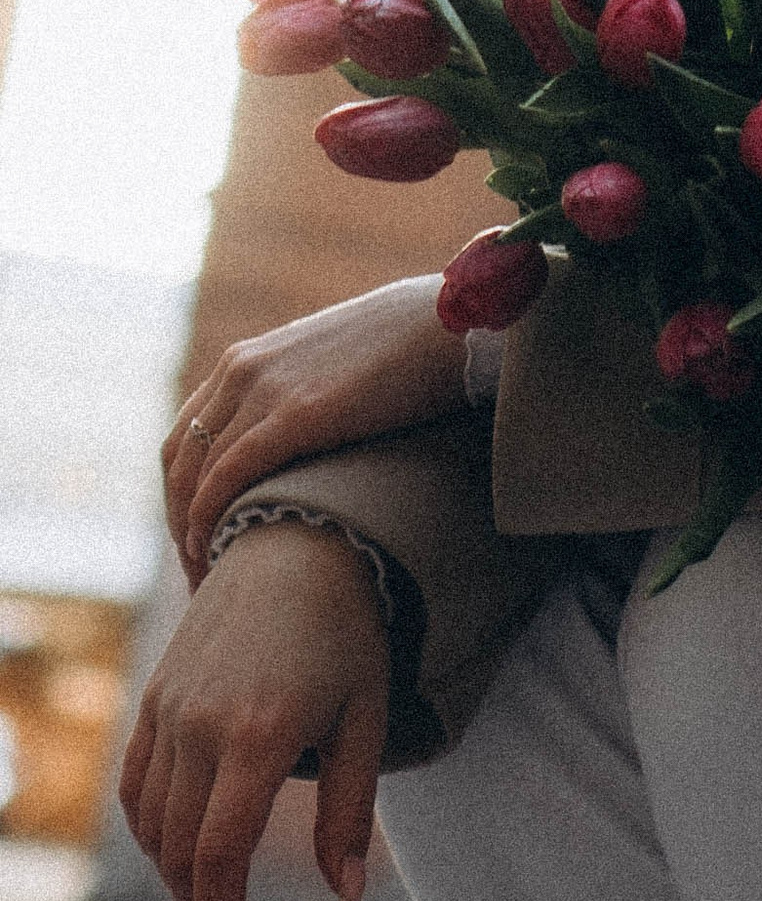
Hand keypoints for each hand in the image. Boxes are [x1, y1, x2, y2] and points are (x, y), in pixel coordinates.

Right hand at [118, 524, 391, 900]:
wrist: (296, 551)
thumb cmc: (349, 639)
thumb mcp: (368, 721)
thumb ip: (350, 810)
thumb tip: (348, 896)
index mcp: (259, 735)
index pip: (221, 854)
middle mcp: (200, 725)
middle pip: (182, 852)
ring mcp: (168, 711)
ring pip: (152, 826)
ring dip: (178, 885)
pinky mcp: (154, 701)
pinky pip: (138, 787)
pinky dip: (155, 837)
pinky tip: (185, 866)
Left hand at [165, 279, 467, 581]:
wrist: (446, 323)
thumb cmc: (406, 353)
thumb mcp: (333, 374)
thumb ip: (305, 402)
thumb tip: (313, 448)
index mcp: (244, 362)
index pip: (187, 436)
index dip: (181, 492)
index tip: (196, 536)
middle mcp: (240, 372)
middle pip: (180, 459)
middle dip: (177, 518)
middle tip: (196, 567)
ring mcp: (264, 389)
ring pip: (195, 472)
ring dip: (190, 530)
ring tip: (206, 576)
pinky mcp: (294, 414)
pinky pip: (228, 473)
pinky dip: (209, 516)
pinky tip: (214, 550)